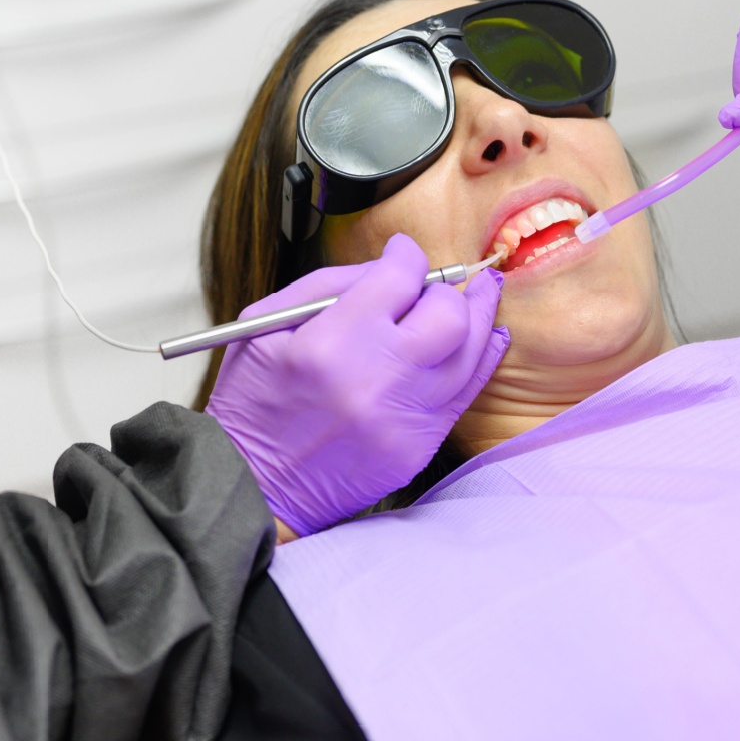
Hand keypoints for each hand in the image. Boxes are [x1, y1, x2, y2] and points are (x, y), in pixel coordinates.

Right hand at [206, 234, 508, 537]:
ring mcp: (402, 419)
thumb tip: (386, 268)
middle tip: (430, 287)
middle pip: (448, 313)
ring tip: (481, 295)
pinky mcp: (417, 447)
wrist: (253, 487)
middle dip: (444, 289)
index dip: (406, 255)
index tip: (402, 253)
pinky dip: (481, 360)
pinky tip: (487, 338)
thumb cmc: (251, 403)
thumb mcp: (264, 327)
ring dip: (478, 316)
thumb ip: (328, 286)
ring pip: (471, 352)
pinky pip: (467, 394)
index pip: (399, 278)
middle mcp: (376, 381)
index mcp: (330, 344)